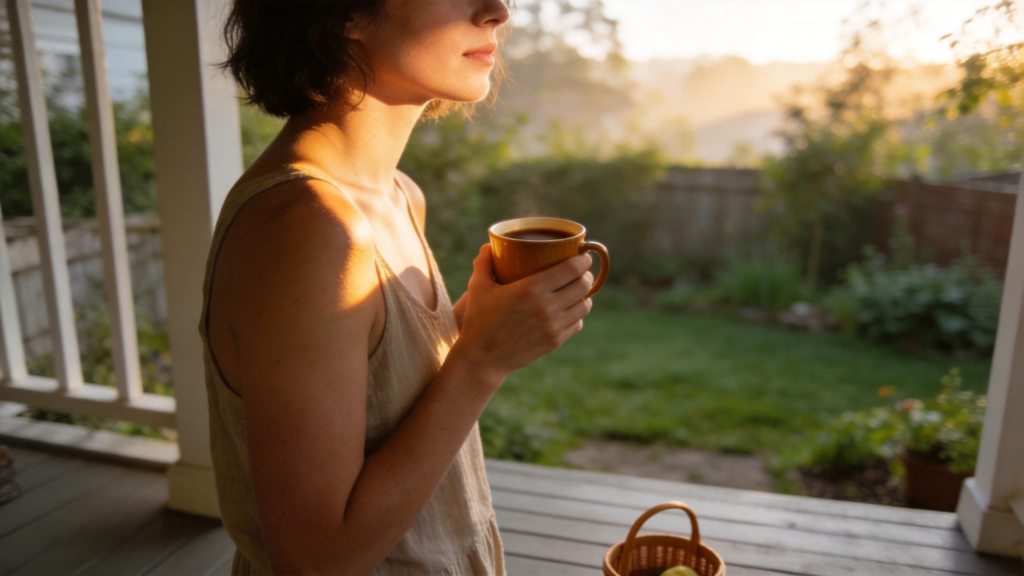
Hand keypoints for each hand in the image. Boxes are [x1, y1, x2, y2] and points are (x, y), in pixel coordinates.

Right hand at [451, 243, 593, 380]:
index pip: (571, 268)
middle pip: (583, 285)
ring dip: (584, 295)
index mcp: (532, 289)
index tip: (583, 256)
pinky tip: (569, 310)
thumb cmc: (479, 320)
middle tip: (581, 271)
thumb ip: (484, 263)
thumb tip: (488, 246)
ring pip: (585, 306)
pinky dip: (577, 314)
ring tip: (577, 290)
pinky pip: (577, 323)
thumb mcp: (478, 288)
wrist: (482, 358)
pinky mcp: (555, 342)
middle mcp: (547, 307)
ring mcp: (554, 326)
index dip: (582, 260)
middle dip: (586, 275)